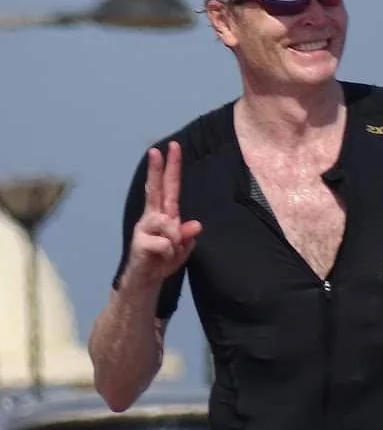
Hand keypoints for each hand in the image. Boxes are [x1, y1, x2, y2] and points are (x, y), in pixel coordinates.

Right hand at [127, 141, 201, 286]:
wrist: (145, 283)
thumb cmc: (164, 261)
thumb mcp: (183, 248)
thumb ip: (188, 235)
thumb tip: (196, 225)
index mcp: (165, 213)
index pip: (169, 186)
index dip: (171, 167)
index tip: (172, 146)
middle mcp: (153, 216)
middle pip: (155, 189)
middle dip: (156, 169)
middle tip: (156, 149)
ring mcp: (144, 228)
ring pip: (169, 225)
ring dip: (176, 242)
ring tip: (169, 253)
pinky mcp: (140, 243)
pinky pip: (166, 244)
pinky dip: (170, 254)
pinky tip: (161, 260)